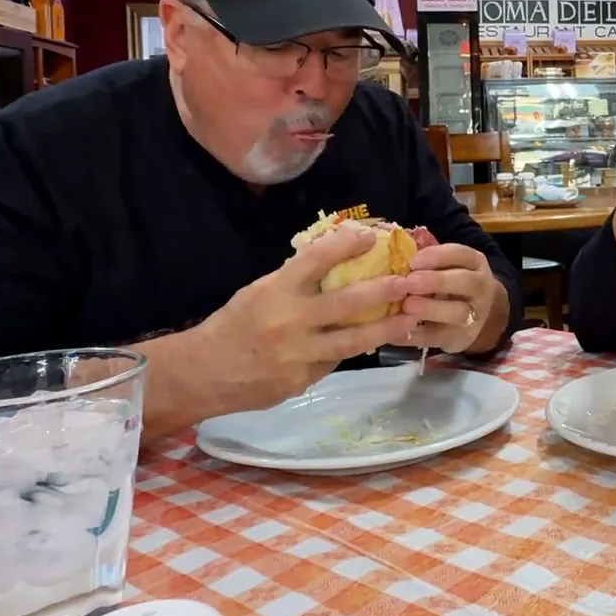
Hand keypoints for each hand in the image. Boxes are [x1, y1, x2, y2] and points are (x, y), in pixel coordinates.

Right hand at [177, 226, 417, 410]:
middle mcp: (291, 321)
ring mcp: (300, 354)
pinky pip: (335, 362)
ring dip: (386, 328)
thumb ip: (293, 281)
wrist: (204, 373)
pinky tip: (373, 342)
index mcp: (276, 291)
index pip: (316, 259)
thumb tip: (331, 262)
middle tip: (408, 281)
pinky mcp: (304, 380)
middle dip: (383, 290)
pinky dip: (354, 350)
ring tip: (411, 319)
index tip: (370, 236)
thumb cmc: (232, 325)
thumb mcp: (257, 292)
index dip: (346, 245)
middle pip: (347, 302)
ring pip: (353, 340)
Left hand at [399, 243, 498, 352]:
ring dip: (431, 309)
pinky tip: (397, 331)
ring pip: (457, 312)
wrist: (477, 316)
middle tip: (409, 283)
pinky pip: (439, 337)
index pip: (461, 254)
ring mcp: (475, 315)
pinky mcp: (462, 338)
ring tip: (407, 306)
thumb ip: (426, 264)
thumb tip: (393, 262)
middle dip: (436, 281)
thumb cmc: (449, 283)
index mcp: (475, 263)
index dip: (437, 256)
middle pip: (465, 282)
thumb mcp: (446, 267)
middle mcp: (481, 287)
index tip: (412, 262)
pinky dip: (417, 335)